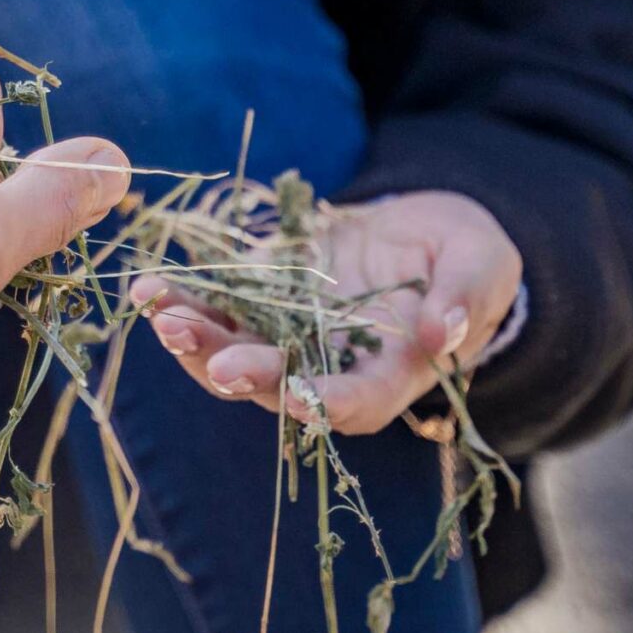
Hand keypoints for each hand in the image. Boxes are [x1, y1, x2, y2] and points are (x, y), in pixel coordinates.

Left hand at [131, 189, 522, 435]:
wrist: (421, 228)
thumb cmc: (466, 252)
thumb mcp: (483, 264)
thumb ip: (466, 296)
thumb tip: (442, 333)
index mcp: (393, 371)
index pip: (360, 402)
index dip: (329, 404)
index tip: (298, 397)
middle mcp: (332, 363)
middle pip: (282, 386)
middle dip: (245, 375)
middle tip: (212, 361)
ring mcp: (291, 331)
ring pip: (236, 350)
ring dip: (197, 342)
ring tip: (161, 318)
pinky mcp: (261, 294)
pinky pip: (216, 304)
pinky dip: (182, 300)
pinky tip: (148, 288)